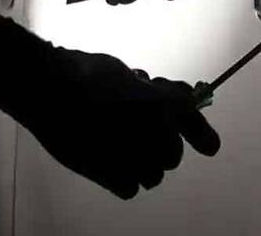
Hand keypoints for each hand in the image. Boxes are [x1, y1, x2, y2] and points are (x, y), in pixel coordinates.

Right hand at [16, 48, 219, 199]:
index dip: (203, 136)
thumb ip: (157, 90)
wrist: (51, 89)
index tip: (209, 147)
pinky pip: (130, 188)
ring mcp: (136, 158)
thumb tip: (177, 97)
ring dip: (141, 163)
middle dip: (159, 144)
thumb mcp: (128, 72)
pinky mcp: (112, 177)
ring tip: (117, 144)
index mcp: (163, 104)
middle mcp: (157, 133)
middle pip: (172, 155)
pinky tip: (106, 160)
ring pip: (153, 175)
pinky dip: (122, 177)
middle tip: (135, 129)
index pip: (194, 123)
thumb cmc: (87, 74)